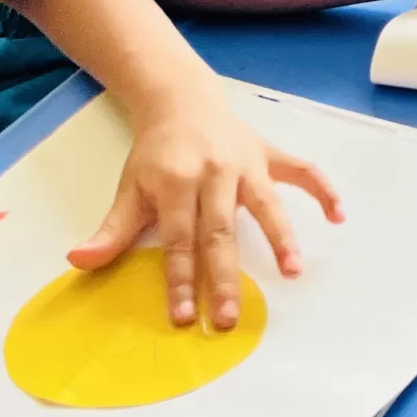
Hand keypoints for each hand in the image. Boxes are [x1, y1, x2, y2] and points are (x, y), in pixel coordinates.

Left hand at [71, 85, 345, 327]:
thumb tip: (78, 262)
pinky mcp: (268, 154)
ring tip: (292, 271)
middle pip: (221, 231)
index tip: (183, 317)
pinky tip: (338, 215)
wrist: (180, 99)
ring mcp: (246, 162)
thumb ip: (112, 230)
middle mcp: (214, 172)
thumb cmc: (156, 153)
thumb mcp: (130, 188)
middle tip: (228, 317)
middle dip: (225, 276)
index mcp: (176, 182)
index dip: (179, 280)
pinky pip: (301, 171)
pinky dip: (322, 190)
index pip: (179, 240)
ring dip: (281, 237)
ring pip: (266, 204)